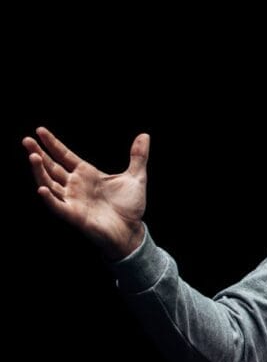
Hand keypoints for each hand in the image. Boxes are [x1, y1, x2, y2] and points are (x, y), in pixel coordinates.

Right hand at [23, 127, 149, 260]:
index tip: (40, 130)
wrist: (131, 231)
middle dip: (39, 153)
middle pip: (52, 167)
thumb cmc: (130, 206)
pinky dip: (49, 198)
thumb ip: (138, 156)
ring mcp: (72, 200)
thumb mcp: (136, 177)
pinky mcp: (73, 215)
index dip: (53, 144)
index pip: (65, 156)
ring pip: (50, 183)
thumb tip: (144, 136)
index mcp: (87, 174)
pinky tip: (42, 187)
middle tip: (26, 140)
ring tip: (33, 156)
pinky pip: (57, 206)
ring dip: (40, 171)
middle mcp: (75, 185)